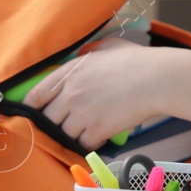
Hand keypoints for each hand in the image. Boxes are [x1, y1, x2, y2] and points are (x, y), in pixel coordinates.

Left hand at [24, 37, 172, 150]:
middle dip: (53, 124)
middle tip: (63, 125)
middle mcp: (71, 94)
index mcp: (70, 72)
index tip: (34, 113)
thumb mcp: (109, 47)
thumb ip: (90, 51)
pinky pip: (83, 144)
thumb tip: (83, 53)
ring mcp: (82, 113)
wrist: (158, 79)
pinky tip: (100, 137)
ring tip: (84, 131)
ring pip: (63, 134)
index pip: (36, 95)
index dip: (31, 107)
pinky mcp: (97, 129)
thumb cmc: (138, 60)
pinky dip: (90, 143)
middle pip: (47, 119)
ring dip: (72, 134)